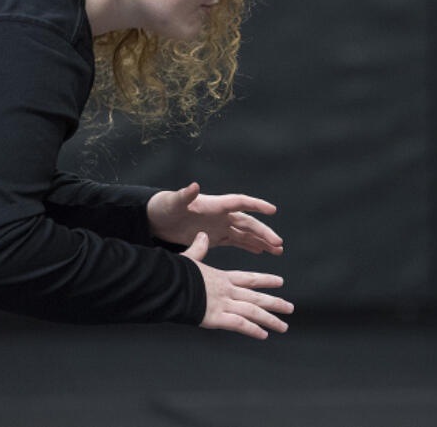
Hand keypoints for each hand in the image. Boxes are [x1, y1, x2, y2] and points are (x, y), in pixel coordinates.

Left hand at [148, 183, 283, 254]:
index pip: (240, 202)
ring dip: (261, 241)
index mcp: (214, 204)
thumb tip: (194, 185)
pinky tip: (261, 251)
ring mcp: (219, 226)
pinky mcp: (214, 237)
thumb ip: (184, 195)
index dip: (256, 205)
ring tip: (277, 250)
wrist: (157, 218)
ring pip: (245, 234)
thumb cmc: (165, 207)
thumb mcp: (174, 202)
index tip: (273, 210)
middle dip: (264, 233)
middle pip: (248, 222)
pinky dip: (249, 246)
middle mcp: (221, 214)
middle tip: (279, 243)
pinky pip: (236, 242)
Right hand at [184, 232, 292, 338]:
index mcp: (222, 278)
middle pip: (257, 297)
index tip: (280, 282)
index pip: (249, 278)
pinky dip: (253, 330)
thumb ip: (198, 249)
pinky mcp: (217, 317)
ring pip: (254, 312)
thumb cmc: (176, 273)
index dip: (266, 280)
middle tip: (290, 308)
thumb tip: (202, 235)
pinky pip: (240, 324)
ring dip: (270, 320)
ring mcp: (224, 304)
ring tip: (284, 326)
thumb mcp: (189, 258)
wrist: (170, 283)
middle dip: (275, 303)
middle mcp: (227, 291)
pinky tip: (264, 335)